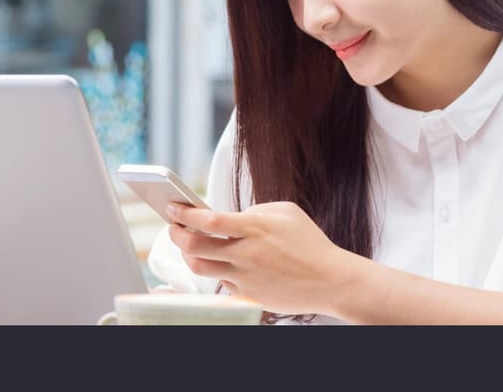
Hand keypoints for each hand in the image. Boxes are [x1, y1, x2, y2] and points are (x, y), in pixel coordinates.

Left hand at [165, 201, 358, 316]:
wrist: (330, 280)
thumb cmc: (309, 243)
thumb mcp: (285, 211)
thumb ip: (255, 210)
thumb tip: (231, 217)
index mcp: (255, 228)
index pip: (208, 221)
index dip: (184, 213)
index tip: (172, 207)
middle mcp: (245, 254)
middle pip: (194, 247)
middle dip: (176, 234)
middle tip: (173, 227)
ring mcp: (244, 278)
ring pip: (200, 268)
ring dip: (189, 254)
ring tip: (190, 244)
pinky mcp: (246, 295)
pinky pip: (220, 282)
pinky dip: (216, 271)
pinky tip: (221, 262)